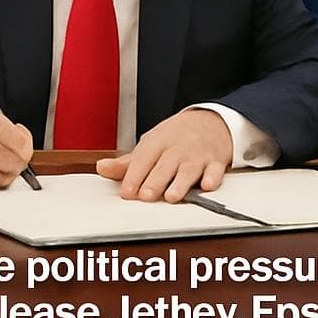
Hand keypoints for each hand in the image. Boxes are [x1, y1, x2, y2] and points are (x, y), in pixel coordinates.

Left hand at [96, 109, 232, 202]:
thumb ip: (126, 162)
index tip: (127, 192)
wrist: (210, 121)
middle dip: (155, 181)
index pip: (143, 159)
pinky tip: (207, 185)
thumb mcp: (150, 144)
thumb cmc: (175, 137)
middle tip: (147, 196)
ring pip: (188, 169)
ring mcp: (197, 155)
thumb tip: (101, 168)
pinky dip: (212, 178)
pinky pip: (215, 170)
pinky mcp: (215, 162)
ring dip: (181, 183)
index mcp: (157, 143)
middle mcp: (177, 149)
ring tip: (172, 196)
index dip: (134, 175)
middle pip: (165, 165)